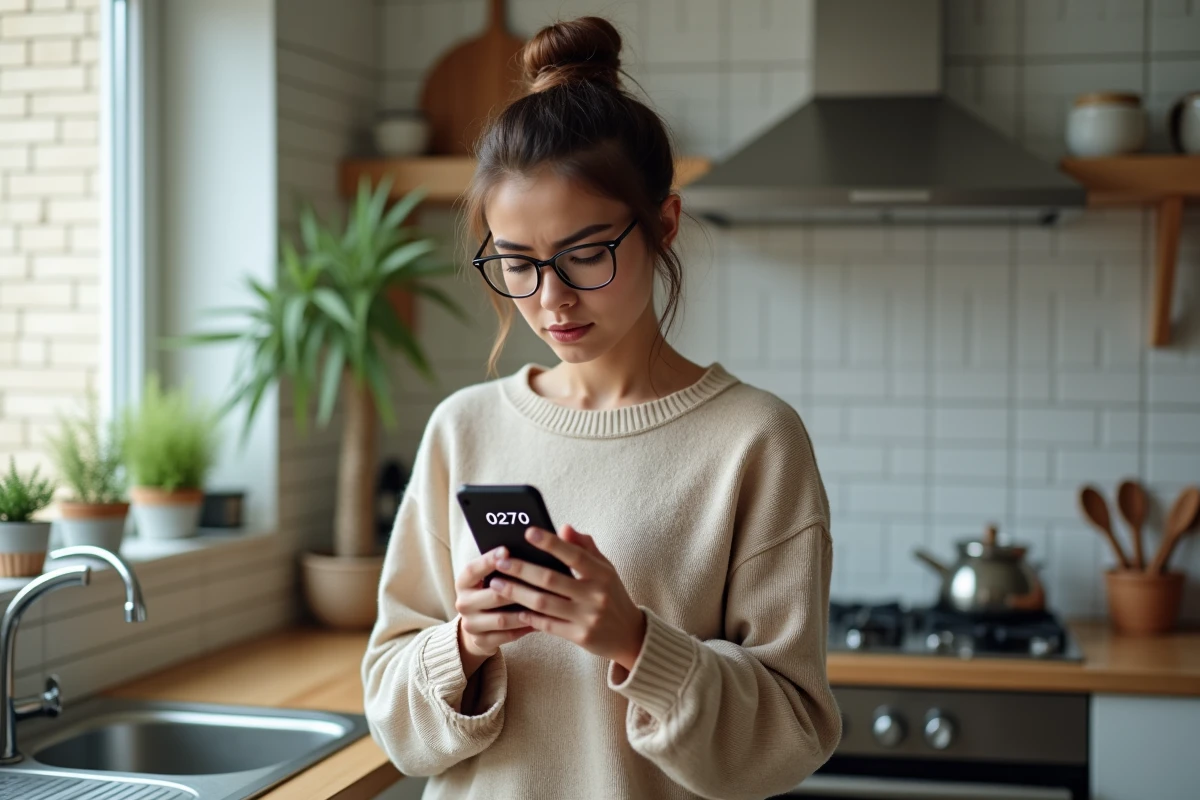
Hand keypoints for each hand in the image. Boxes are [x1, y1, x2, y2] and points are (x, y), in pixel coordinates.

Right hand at [454, 545, 535, 669]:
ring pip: (502, 619)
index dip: (488, 560)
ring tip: (545, 605)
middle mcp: (463, 603)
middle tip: (540, 582)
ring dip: (524, 612)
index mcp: (463, 583)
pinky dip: (525, 628)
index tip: (506, 550)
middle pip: (492, 595)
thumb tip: (525, 548)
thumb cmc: (490, 592)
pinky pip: (507, 635)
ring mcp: (470, 625)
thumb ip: (502, 565)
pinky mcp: (481, 641)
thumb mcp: (489, 577)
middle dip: (516, 589)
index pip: (473, 569)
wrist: (478, 626)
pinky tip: (541, 622)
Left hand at [491, 524, 646, 671]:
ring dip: (517, 593)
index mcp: (602, 573)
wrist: (629, 634)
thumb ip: (585, 547)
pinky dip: (529, 616)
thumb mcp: (606, 569)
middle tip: (500, 561)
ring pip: (544, 603)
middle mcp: (596, 594)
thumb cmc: (612, 594)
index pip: (574, 554)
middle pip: (551, 579)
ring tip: (496, 584)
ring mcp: (587, 617)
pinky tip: (513, 607)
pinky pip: (547, 625)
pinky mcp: (579, 636)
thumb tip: (564, 527)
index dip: (551, 543)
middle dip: (522, 569)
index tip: (527, 532)